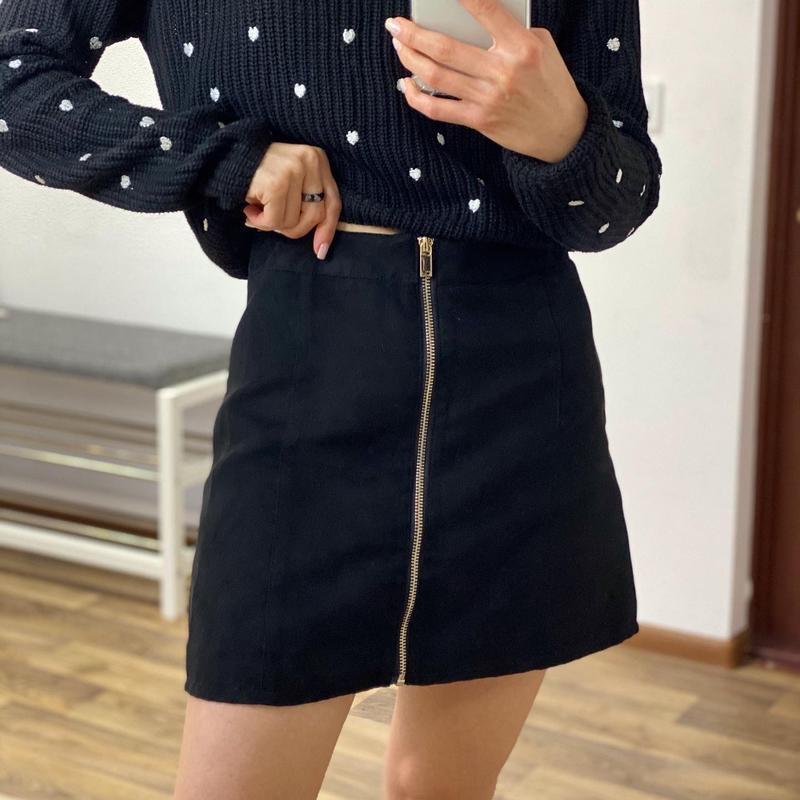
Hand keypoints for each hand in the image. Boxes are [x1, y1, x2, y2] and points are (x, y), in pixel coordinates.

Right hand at [243, 142, 341, 259]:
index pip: (333, 202)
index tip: (321, 251)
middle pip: (315, 217)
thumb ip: (308, 202)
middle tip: (273, 221)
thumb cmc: (260, 173)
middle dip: (293, 229)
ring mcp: (293, 170)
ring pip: (293, 222)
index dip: (328, 230)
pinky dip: (260, 222)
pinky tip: (250, 209)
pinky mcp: (276, 183)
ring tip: (257, 208)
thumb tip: (321, 246)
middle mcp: (310, 161)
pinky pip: (275, 221)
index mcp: (318, 159)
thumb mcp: (291, 179)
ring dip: (272, 224)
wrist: (225, 156)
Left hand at [384, 0, 588, 162]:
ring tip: (399, 45)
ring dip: (410, 58)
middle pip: (445, 48)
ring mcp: (488, 98)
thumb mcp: (542, 46)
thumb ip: (511, 30)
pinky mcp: (479, 121)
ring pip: (437, 76)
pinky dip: (416, 97)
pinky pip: (439, 109)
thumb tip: (473, 17)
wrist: (563, 132)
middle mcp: (502, 71)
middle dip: (413, 33)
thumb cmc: (550, 82)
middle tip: (395, 23)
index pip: (485, 9)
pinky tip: (406, 84)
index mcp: (522, 45)